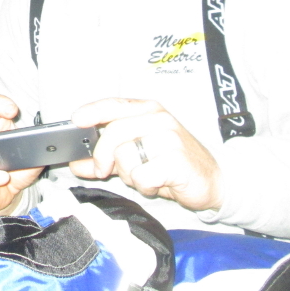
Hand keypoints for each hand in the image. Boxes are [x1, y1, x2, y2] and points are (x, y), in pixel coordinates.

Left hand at [69, 98, 223, 212]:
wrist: (214, 181)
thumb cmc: (172, 165)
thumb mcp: (137, 157)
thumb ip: (107, 158)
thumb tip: (77, 162)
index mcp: (148, 111)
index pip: (114, 104)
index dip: (93, 111)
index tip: (76, 120)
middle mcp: (159, 119)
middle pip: (113, 133)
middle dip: (102, 156)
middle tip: (102, 170)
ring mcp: (169, 138)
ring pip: (125, 156)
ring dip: (128, 175)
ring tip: (145, 175)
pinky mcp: (176, 160)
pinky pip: (141, 176)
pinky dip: (144, 186)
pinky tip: (157, 184)